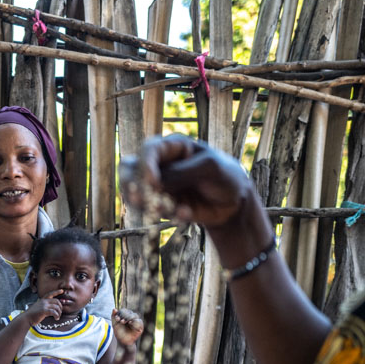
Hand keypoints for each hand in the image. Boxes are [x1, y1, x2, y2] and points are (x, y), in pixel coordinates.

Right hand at [26, 291, 64, 324]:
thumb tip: (52, 310)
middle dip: (60, 307)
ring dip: (59, 313)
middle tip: (59, 313)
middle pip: (56, 301)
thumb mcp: (38, 308)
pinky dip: (57, 315)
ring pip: (56, 307)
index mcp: (42, 300)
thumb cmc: (32, 315)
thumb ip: (44, 307)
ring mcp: (44, 306)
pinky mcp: (44, 311)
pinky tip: (56, 319)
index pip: (50, 294)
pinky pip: (54, 312)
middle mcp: (43, 301)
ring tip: (57, 317)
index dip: (56, 292)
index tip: (62, 290)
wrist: (26, 318)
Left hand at [111, 308, 143, 345]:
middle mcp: (132, 317)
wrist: (123, 342)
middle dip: (124, 315)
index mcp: (126, 316)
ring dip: (128, 317)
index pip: (124, 310)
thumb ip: (113, 316)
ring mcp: (136, 321)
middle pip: (129, 312)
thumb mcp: (115, 324)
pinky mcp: (140, 327)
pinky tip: (130, 323)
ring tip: (123, 322)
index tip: (116, 319)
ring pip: (134, 315)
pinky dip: (134, 321)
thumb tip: (114, 309)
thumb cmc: (119, 333)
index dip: (120, 313)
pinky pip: (139, 321)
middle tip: (120, 321)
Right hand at [120, 135, 274, 265]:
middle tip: (141, 199)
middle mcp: (160, 165)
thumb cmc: (224, 175)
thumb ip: (182, 172)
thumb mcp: (210, 167)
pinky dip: (168, 216)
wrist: (234, 202)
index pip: (149, 150)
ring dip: (148, 205)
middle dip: (134, 186)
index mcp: (171, 147)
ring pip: (136, 194)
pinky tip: (186, 214)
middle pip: (130, 171)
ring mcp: (158, 186)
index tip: (152, 182)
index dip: (146, 164)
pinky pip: (153, 212)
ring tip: (170, 210)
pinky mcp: (161, 206)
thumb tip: (155, 183)